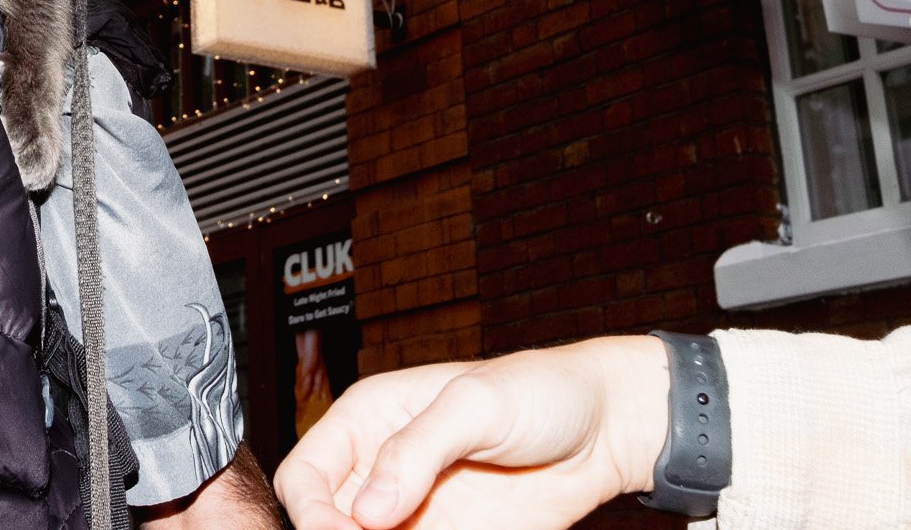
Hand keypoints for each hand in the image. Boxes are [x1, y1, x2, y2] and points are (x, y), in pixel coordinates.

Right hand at [272, 337, 668, 529]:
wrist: (605, 432)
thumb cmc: (538, 393)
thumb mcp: (475, 406)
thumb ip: (416, 450)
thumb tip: (366, 511)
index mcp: (366, 420)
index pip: (305, 477)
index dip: (312, 514)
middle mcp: (380, 470)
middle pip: (326, 525)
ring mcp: (412, 512)